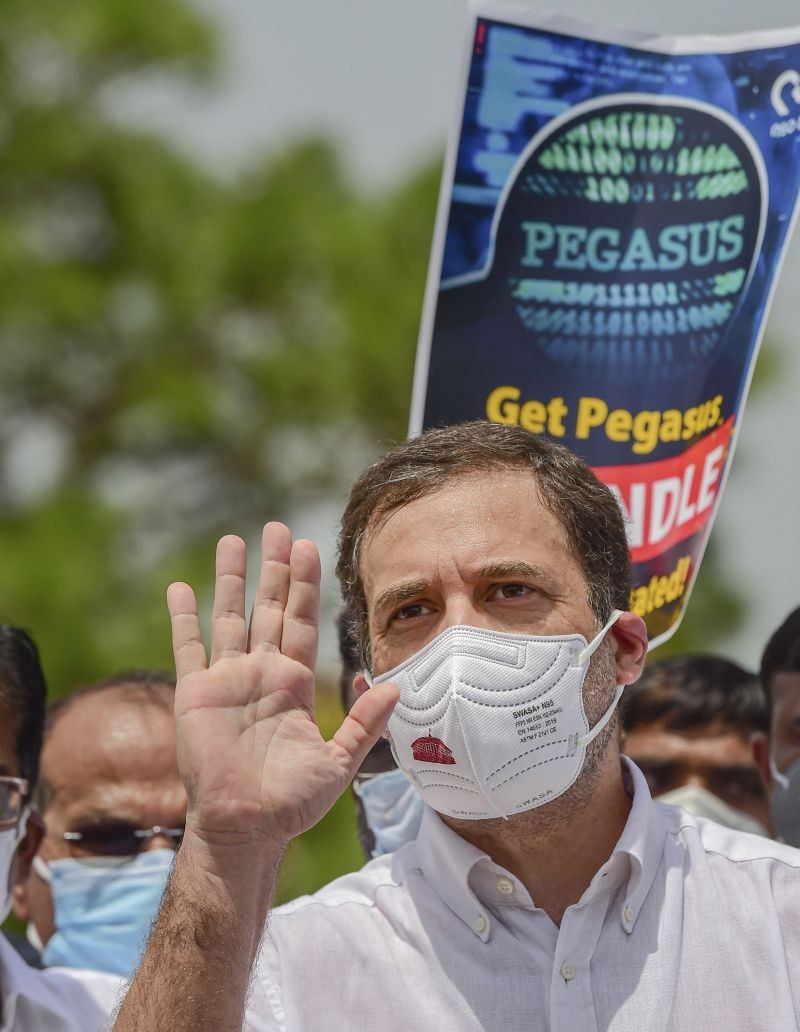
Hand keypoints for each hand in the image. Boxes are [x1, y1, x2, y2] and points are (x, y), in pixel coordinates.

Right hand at [168, 522, 398, 848]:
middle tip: (278, 528)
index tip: (309, 547)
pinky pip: (189, 648)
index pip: (302, 621)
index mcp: (294, 682)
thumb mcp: (339, 762)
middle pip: (269, 607)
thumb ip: (365, 723)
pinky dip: (184, 618)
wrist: (246, 827)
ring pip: (229, 616)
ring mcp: (227, 680)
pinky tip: (180, 589)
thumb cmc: (292, 802)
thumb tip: (394, 686)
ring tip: (233, 541)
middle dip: (275, 568)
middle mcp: (261, 672)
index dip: (305, 585)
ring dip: (230, 580)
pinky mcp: (196, 693)